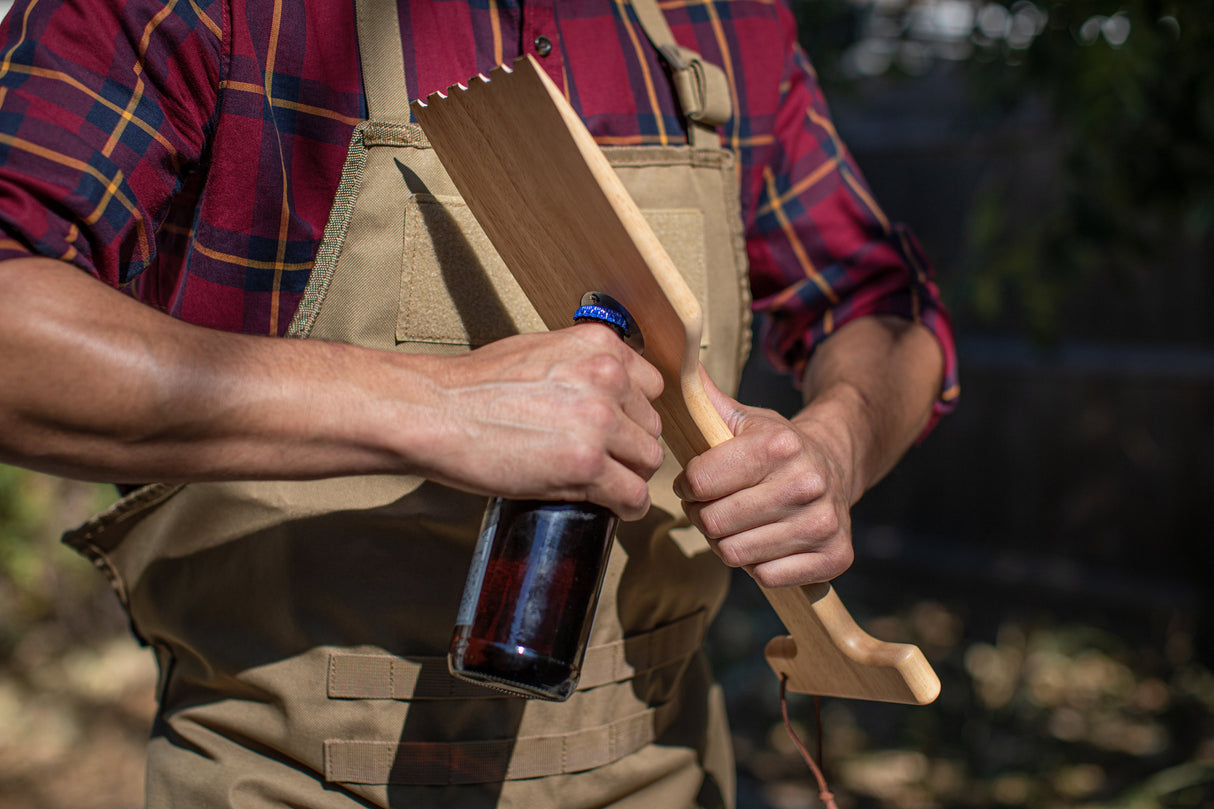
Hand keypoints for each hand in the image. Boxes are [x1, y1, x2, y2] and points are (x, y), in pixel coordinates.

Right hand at [417, 323, 664, 519]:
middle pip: (651, 427)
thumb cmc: (475, 386)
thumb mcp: (542, 350)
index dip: (633, 412)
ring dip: (628, 476)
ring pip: (648, 461)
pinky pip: (633, 496)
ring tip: (602, 483)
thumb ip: (583, 364)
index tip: (617, 428)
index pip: (652, 386)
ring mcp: (599, 422)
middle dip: (629, 446)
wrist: (436, 412)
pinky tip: (612, 506)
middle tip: (601, 460)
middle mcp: (608, 378)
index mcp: (600, 346)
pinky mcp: (586, 465)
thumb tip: (608, 391)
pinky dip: (627, 506)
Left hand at [673, 370, 856, 586]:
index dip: (688, 485)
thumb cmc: (775, 447)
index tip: (694, 483)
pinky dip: (758, 566)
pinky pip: (767, 578)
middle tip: (714, 507)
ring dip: (727, 543)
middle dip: (703, 516)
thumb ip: (704, 398)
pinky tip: (766, 541)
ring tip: (738, 524)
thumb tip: (676, 359)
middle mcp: (807, 483)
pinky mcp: (836, 557)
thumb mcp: (742, 417)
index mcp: (779, 444)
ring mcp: (824, 523)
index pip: (700, 482)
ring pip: (736, 554)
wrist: (836, 466)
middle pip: (714, 522)